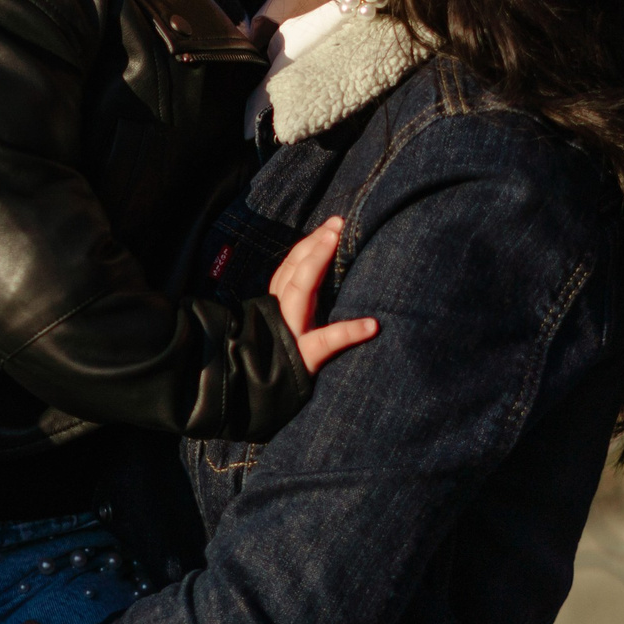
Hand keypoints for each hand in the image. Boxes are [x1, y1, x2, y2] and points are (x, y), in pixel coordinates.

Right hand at [272, 216, 380, 373]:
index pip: (290, 267)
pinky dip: (347, 332)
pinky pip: (325, 342)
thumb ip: (297, 308)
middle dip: (314, 244)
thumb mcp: (283, 331)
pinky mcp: (301, 360)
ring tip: (337, 243)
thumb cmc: (275, 364)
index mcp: (276, 306)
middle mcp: (279, 315)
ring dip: (317, 265)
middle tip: (338, 224)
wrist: (252, 398)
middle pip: (294, 271)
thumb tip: (323, 284)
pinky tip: (371, 325)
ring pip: (298, 292)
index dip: (310, 244)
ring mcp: (289, 335)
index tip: (332, 226)